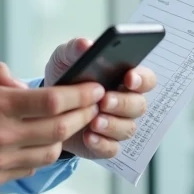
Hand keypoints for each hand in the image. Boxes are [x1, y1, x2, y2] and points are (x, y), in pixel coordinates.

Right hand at [0, 59, 104, 189]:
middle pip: (59, 128)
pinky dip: (42, 154)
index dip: (79, 95)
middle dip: (83, 114)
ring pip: (49, 152)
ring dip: (65, 136)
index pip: (51, 100)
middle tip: (94, 104)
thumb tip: (22, 83)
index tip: (94, 88)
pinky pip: (29, 168)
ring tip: (69, 122)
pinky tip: (41, 140)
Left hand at [43, 38, 157, 160]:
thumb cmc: (65, 77)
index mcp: (124, 78)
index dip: (142, 79)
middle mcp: (126, 102)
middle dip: (123, 103)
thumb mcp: (65, 58)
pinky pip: (112, 149)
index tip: (129, 78)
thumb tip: (86, 44)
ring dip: (112, 125)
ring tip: (94, 121)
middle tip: (105, 101)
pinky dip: (102, 144)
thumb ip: (75, 48)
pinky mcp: (106, 144)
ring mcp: (118, 125)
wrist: (46, 106)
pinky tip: (89, 137)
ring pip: (128, 128)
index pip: (146, 79)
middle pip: (139, 105)